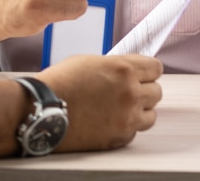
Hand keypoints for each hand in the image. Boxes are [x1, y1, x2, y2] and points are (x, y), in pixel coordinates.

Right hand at [38, 54, 162, 151]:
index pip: (155, 68)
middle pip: (157, 91)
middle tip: (128, 91)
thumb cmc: (59, 84)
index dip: (148, 70)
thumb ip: (113, 66)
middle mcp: (131, 93)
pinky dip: (126, 126)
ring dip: (139, 110)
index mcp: (123, 70)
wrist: (43, 110)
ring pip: (151, 114)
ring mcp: (128, 118)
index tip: (143, 74)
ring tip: (121, 108)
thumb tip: (124, 71)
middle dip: (144, 90)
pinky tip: (109, 120)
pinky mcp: (121, 137)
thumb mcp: (87, 62)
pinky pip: (134, 131)